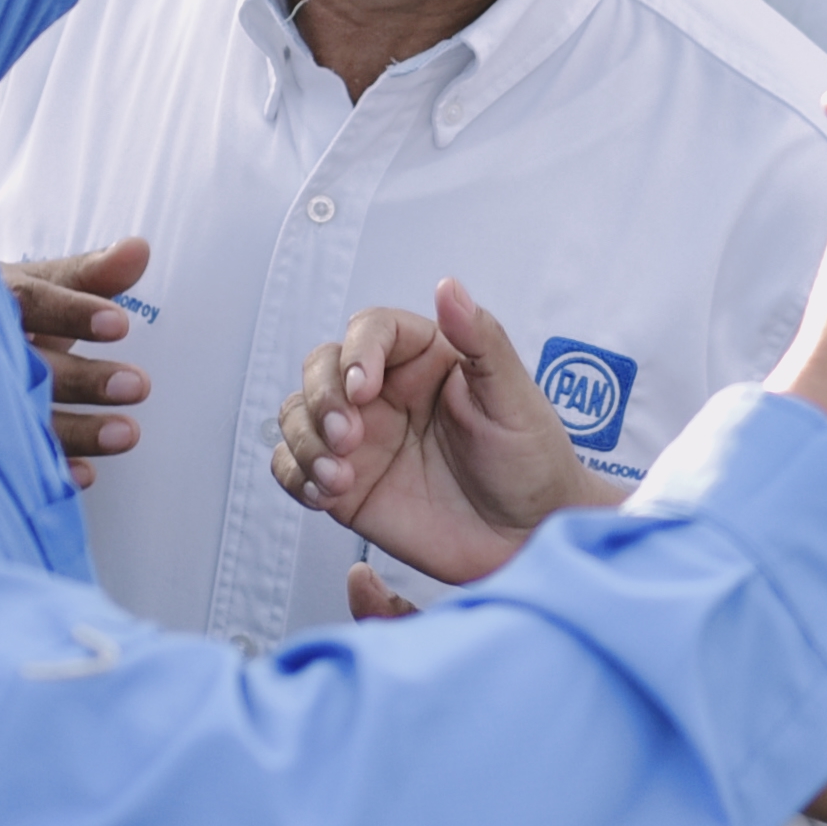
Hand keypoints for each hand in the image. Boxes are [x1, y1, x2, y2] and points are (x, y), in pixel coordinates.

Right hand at [11, 236, 150, 484]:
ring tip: (126, 433)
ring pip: (21, 415)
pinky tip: (84, 474)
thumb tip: (138, 250)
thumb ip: (87, 274)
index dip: (70, 313)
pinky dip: (47, 467)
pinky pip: (8, 457)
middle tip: (137, 384)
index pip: (27, 301)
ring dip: (76, 429)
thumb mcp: (33, 282)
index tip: (120, 325)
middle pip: (26, 365)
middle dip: (82, 379)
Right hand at [270, 279, 593, 584]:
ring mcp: (362, 439)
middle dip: (322, 399)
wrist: (527, 537)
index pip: (370, 330)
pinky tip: (327, 493)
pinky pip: (295, 469)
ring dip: (304, 440)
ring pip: (298, 416)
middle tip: (348, 436)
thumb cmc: (531, 462)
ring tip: (338, 475)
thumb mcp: (515, 399)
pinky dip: (297, 477)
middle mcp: (385, 393)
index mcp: (424, 358)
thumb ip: (482, 341)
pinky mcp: (346, 485)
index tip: (364, 387)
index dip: (357, 352)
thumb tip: (449, 287)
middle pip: (321, 368)